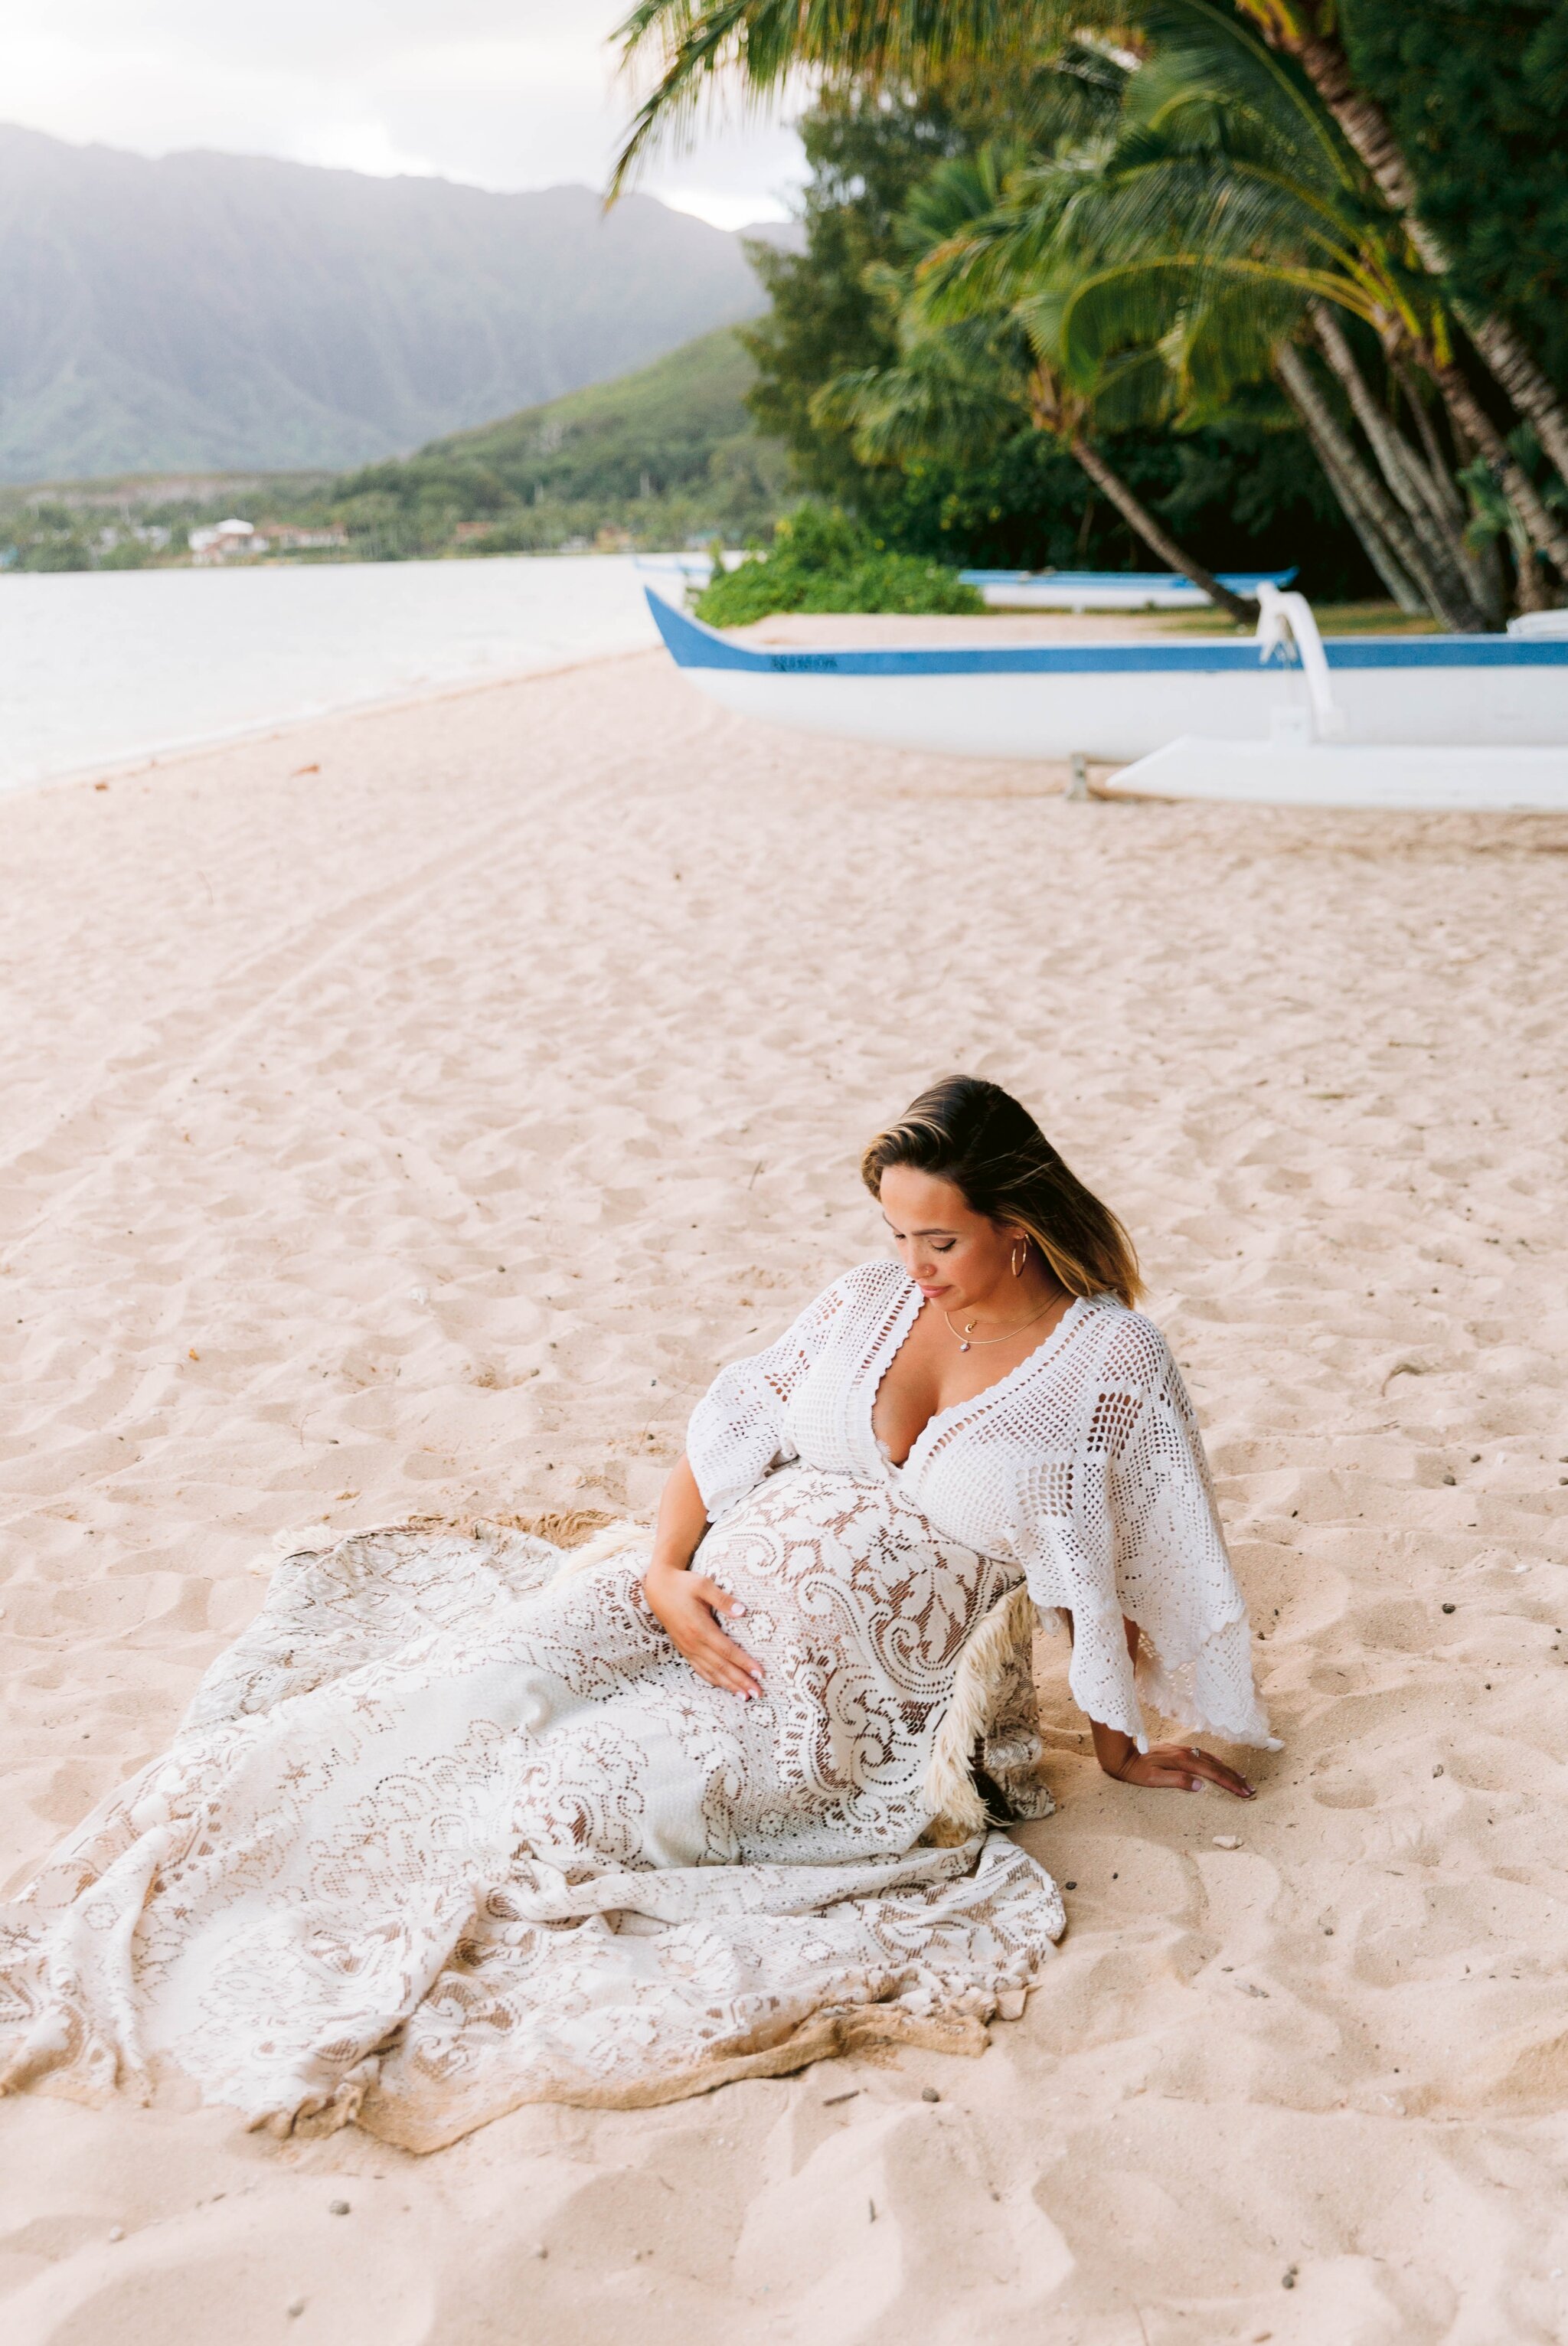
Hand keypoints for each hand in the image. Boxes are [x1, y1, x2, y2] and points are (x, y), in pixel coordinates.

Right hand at [643, 1559, 764, 1697]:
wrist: (658, 1588)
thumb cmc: (683, 1584)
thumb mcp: (703, 1585)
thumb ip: (723, 1599)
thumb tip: (743, 1611)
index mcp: (700, 1628)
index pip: (727, 1651)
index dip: (744, 1663)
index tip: (760, 1673)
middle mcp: (693, 1642)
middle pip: (721, 1667)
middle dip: (740, 1681)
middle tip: (757, 1693)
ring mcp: (687, 1648)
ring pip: (710, 1672)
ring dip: (728, 1685)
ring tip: (744, 1696)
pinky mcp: (684, 1649)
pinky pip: (699, 1669)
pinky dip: (712, 1680)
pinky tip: (723, 1686)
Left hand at [1109, 1741, 1253, 1796]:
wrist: (1122, 1755)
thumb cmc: (1136, 1771)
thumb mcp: (1154, 1780)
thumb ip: (1178, 1781)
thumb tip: (1201, 1786)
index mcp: (1182, 1761)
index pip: (1212, 1773)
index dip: (1230, 1783)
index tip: (1243, 1792)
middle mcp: (1185, 1753)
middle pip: (1216, 1765)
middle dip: (1234, 1777)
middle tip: (1250, 1789)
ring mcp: (1182, 1750)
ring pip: (1211, 1759)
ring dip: (1228, 1769)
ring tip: (1242, 1778)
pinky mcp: (1179, 1751)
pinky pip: (1203, 1755)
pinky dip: (1216, 1761)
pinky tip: (1220, 1764)